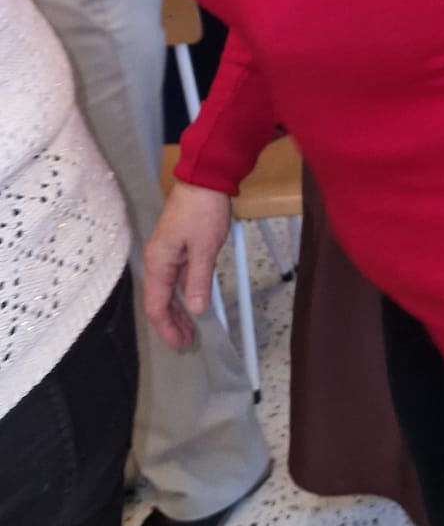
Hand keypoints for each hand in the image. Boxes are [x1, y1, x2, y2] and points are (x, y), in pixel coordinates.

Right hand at [143, 181, 231, 349]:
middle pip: (160, 302)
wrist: (205, 180)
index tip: (180, 345)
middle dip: (172, 324)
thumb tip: (195, 310)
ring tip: (191, 329)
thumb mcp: (204, 249)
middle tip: (188, 343)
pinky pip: (177, 280)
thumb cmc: (203, 212)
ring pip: (168, 292)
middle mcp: (157, 262)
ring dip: (178, 311)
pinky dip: (184, 295)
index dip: (167, 328)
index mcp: (158, 263)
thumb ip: (198, 281)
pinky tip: (194, 304)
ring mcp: (167, 255)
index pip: (157, 306)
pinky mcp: (178, 249)